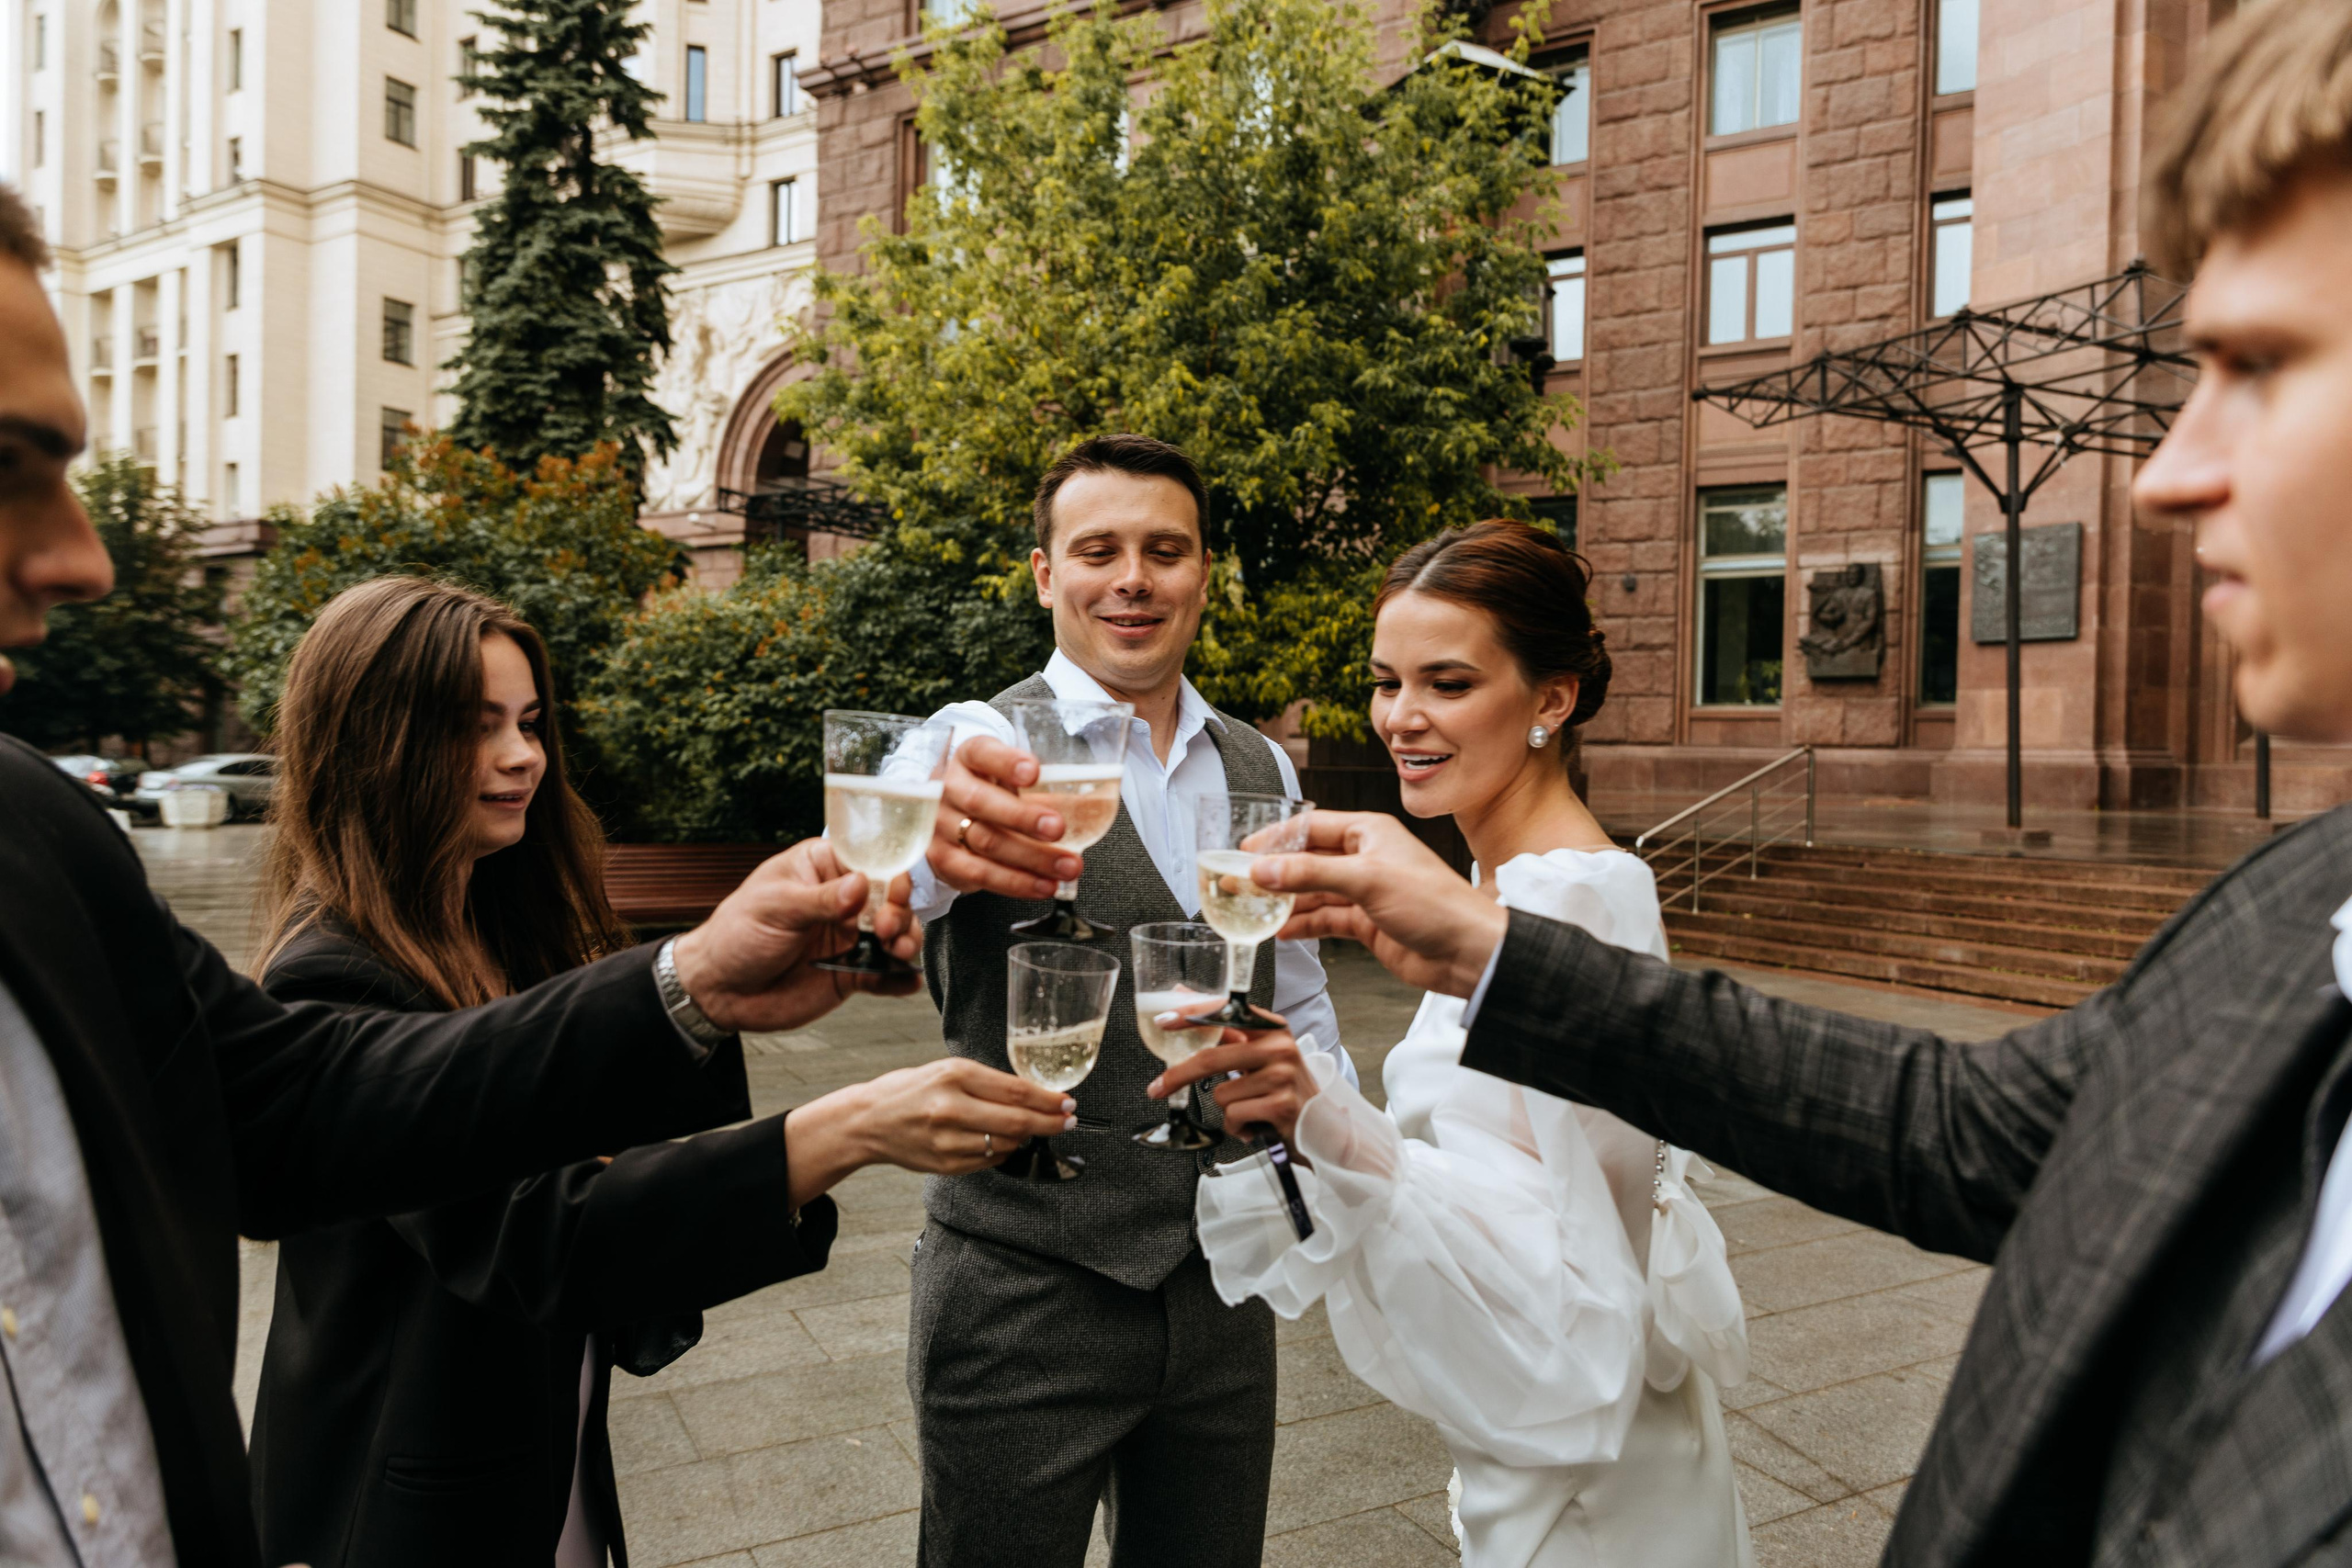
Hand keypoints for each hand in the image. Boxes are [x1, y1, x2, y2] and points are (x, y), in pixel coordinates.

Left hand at [669, 838, 922, 1032]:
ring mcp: (849, 937)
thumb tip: (861, 885)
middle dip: (900, 910)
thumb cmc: (736, 933)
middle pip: (890, 897)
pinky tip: (907, 981)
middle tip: (889, 927)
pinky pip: (883, 974)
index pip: (868, 859)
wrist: (718, 990)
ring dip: (906, 941)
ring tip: (900, 952)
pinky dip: (899, 978)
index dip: (889, 871)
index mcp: (822, 868)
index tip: (896, 887)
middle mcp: (842, 900)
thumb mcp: (774, 907)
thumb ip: (819, 899)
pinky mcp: (851, 973)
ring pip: (895, 934)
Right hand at [782, 1058, 1076, 1208]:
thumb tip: (1034, 1094)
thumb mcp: (947, 1070)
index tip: (1068, 1102)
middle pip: (1017, 1122)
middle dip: (1050, 1123)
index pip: (1016, 1090)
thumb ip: (988, 1082)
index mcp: (954, 1075)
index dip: (1048, 1100)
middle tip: (1069, 1120)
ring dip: (1027, 1139)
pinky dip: (1003, 1152)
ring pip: (1006, 1145)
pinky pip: (989, 1161)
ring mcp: (948, 1141)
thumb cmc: (911, 1089)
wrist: (868, 1121)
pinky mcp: (946, 1164)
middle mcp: (951, 1109)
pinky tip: (1005, 1142)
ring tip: (1034, 1129)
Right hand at [929, 735, 1082, 898]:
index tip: (1033, 771)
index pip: (983, 753)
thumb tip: (1099, 803)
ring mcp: (940, 825)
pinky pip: (980, 874)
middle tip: (1058, 828)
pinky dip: (1016, 882)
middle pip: (982, 802)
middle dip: (1024, 817)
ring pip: (986, 842)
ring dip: (1032, 858)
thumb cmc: (990, 789)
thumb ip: (1043, 784)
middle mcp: (948, 788)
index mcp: (968, 757)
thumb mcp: (1008, 775)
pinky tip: (1043, 885)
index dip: (1006, 762)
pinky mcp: (943, 859)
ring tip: (1069, 866)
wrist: (946, 815)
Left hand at [1148, 1022, 1319, 1147]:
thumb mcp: (1261, 1056)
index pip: (1226, 1014)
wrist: (1323, 1129)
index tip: (1163, 1021)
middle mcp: (1280, 1046)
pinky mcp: (1282, 1105)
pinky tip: (1255, 1124)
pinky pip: (1234, 1116)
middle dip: (1178, 1075)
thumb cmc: (1284, 1090)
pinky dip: (1237, 1127)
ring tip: (1250, 1110)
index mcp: (1273, 1028)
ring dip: (1228, 1109)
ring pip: (1221, 1094)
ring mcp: (1283, 1075)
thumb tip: (1182, 997)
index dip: (1191, 1015)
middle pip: (1212, 1057)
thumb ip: (1227, 1031)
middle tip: (1156, 1088)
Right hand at [1249, 812, 1506, 997]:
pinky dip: (1304, 925)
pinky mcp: (1368, 923)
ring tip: (1251, 909)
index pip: (1311, 827)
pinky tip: (1281, 931)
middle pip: (1309, 861)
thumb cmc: (1435, 903)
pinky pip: (1326, 919)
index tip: (1245, 851)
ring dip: (1285, 901)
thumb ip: (1311, 874)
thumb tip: (1264, 869)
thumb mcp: (1367, 880)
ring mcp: (1366, 892)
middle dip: (1275, 873)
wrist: (1469, 951)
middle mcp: (1366, 858)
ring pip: (1314, 892)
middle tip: (1239, 884)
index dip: (1276, 838)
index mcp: (1370, 832)